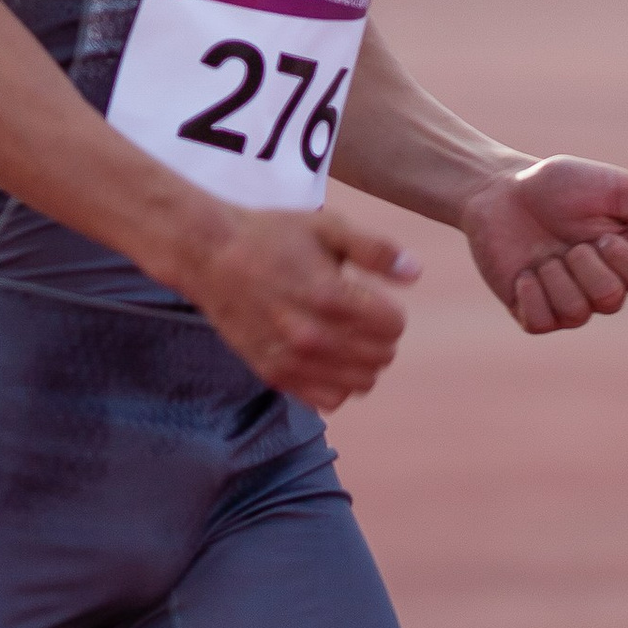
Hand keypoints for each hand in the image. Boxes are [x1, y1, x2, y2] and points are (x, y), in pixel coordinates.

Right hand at [181, 206, 420, 410]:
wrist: (212, 257)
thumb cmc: (272, 237)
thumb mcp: (328, 228)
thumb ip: (376, 250)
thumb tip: (415, 273)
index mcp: (330, 296)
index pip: (393, 327)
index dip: (390, 311)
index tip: (371, 298)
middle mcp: (313, 335)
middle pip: (381, 357)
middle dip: (380, 337)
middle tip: (359, 316)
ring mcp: (292, 360)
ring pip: (360, 383)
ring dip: (362, 362)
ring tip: (345, 338)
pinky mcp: (275, 375)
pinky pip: (329, 399)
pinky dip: (337, 383)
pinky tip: (326, 358)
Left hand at [460, 156, 627, 334]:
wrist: (500, 189)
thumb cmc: (560, 185)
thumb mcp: (616, 189)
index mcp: (626, 258)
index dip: (626, 261)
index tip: (602, 232)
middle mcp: (600, 286)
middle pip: (611, 300)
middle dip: (585, 265)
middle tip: (568, 241)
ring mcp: (566, 302)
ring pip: (576, 314)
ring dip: (556, 277)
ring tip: (543, 254)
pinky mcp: (532, 312)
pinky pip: (541, 323)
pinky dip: (532, 295)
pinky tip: (524, 273)